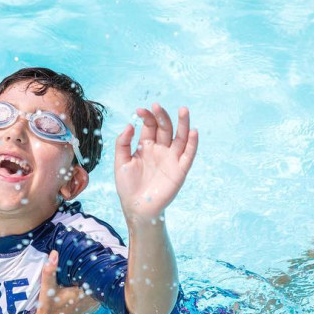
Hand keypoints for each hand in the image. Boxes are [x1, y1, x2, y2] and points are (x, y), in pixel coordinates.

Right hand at [31, 251, 98, 313]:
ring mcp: (92, 307)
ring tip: (90, 268)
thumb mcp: (47, 289)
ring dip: (95, 281)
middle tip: (93, 258)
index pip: (97, 276)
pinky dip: (93, 289)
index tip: (94, 255)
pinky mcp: (90, 310)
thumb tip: (54, 254)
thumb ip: (50, 271)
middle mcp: (92, 301)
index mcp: (84, 294)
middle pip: (100, 282)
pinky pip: (97, 296)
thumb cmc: (48, 309)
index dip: (96, 265)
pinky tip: (87, 282)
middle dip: (96, 272)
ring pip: (99, 290)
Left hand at [115, 103, 197, 221]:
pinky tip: (193, 131)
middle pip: (165, 128)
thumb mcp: (120, 162)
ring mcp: (171, 159)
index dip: (147, 117)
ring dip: (183, 124)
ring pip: (181, 137)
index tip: (140, 110)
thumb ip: (123, 143)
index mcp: (146, 146)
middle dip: (162, 116)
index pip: (150, 126)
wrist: (136, 207)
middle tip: (157, 106)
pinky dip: (192, 143)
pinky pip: (188, 155)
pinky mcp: (180, 170)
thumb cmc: (127, 186)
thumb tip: (130, 125)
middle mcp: (160, 150)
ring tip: (183, 110)